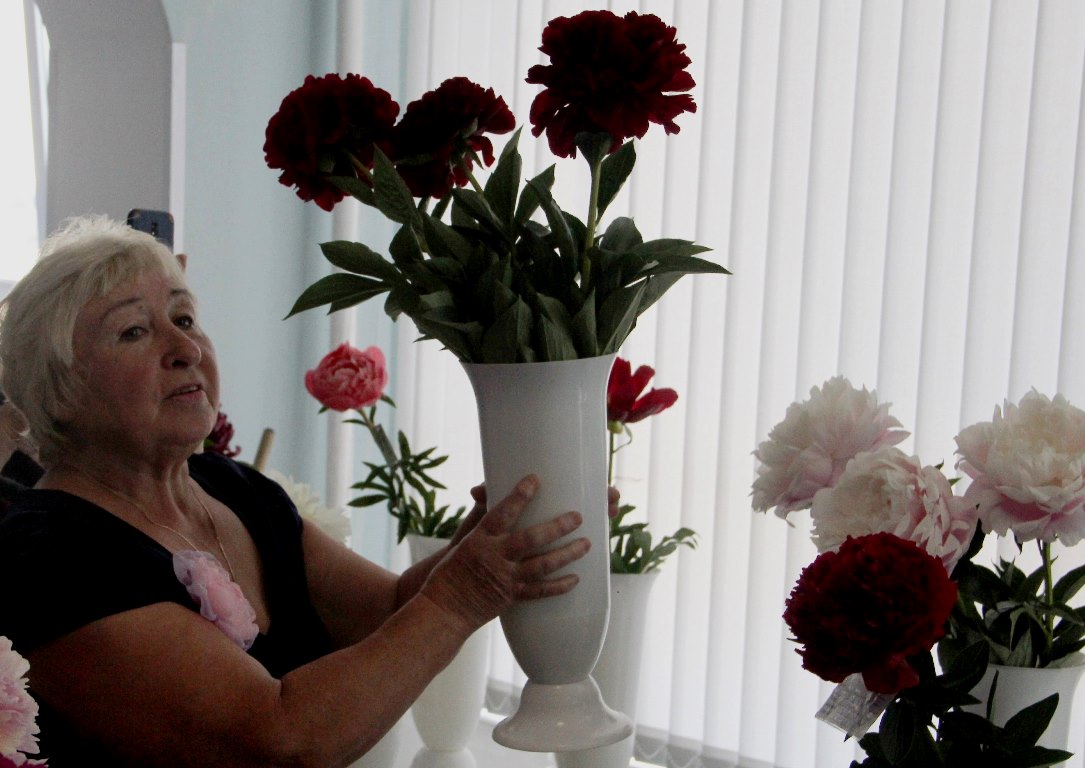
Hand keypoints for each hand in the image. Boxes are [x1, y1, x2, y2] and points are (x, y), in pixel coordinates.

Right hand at [421, 475, 589, 632]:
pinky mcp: (511, 597)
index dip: (519, 496)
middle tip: (578, 517)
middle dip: (557, 526)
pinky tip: (575, 579)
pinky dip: (559, 585)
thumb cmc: (448, 573)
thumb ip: (481, 519)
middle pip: (531, 538)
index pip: (502, 512)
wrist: (442, 610)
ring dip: (567, 554)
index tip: (535, 480)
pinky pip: (539, 591)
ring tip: (586, 544)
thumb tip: (487, 492)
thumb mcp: (462, 541)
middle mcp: (494, 557)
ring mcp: (505, 578)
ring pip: (542, 564)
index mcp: (480, 539)